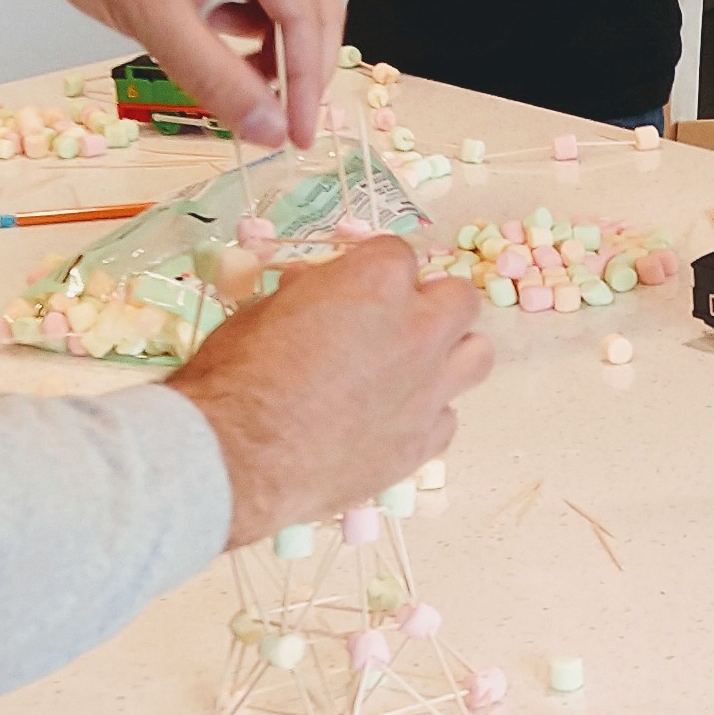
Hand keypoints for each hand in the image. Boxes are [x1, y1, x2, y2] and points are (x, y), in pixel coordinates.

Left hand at [0, 0, 338, 146]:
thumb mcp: (157, 19)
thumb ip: (220, 80)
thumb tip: (269, 130)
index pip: (304, 9)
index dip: (307, 78)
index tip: (299, 132)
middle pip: (305, 2)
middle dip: (298, 66)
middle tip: (287, 126)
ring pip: (277, 1)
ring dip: (268, 49)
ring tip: (243, 89)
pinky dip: (240, 28)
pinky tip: (213, 44)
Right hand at [162, 238, 493, 544]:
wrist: (236, 459)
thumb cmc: (237, 376)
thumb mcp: (265, 310)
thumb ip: (311, 293)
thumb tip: (319, 290)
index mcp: (377, 283)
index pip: (399, 254)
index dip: (374, 271)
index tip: (354, 289)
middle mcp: (419, 330)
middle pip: (459, 298)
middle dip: (430, 304)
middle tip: (394, 323)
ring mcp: (429, 390)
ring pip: (476, 355)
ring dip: (449, 354)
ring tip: (411, 369)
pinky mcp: (424, 443)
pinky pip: (448, 417)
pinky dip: (427, 413)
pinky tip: (392, 421)